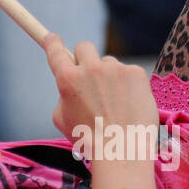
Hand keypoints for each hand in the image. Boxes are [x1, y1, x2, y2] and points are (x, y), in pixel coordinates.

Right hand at [42, 35, 156, 160]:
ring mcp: (115, 69)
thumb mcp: (62, 119)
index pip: (55, 51)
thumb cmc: (90, 140)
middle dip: (85, 57)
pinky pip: (128, 73)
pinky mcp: (136, 73)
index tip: (51, 38)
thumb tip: (71, 87)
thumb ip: (63, 96)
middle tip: (90, 75)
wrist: (122, 151)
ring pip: (108, 64)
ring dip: (109, 77)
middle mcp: (90, 69)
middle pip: (84, 47)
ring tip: (115, 104)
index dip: (52, 43)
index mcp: (68, 79)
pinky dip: (128, 86)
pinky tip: (129, 104)